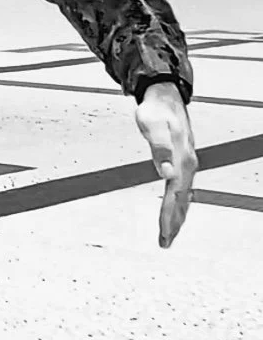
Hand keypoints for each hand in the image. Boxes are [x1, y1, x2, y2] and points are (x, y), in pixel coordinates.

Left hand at [134, 81, 196, 248]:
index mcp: (181, 160)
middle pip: (181, 201)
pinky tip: (176, 213)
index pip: (174, 194)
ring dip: (176, 217)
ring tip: (168, 236)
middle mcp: (188, 165)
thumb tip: (165, 173)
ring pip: (183, 197)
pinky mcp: (183, 162)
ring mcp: (188, 165)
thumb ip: (159, 148)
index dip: (168, 214)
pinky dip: (178, 204)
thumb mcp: (151, 124)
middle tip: (164, 244)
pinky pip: (182, 189)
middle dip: (173, 223)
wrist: (165, 95)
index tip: (163, 232)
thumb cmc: (155, 109)